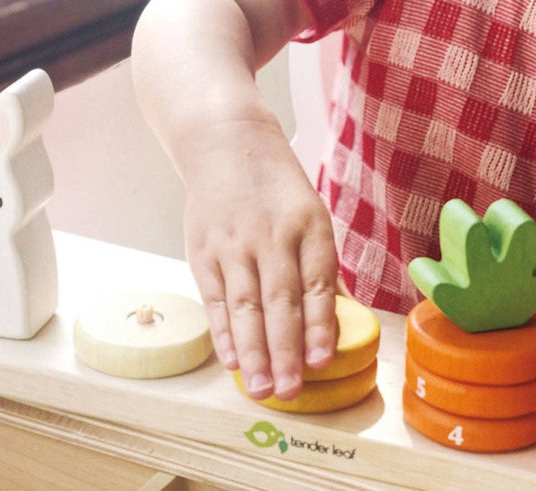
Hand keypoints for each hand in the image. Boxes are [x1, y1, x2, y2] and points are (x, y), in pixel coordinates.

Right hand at [183, 116, 338, 401]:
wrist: (226, 143)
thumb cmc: (277, 188)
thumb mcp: (310, 213)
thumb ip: (318, 265)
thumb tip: (331, 322)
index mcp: (308, 225)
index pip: (315, 282)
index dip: (318, 324)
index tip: (320, 361)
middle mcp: (271, 236)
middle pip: (278, 301)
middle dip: (285, 350)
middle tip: (289, 391)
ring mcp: (234, 244)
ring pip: (244, 306)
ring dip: (253, 352)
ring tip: (261, 389)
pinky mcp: (204, 251)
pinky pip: (216, 300)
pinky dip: (223, 333)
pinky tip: (232, 360)